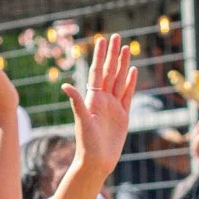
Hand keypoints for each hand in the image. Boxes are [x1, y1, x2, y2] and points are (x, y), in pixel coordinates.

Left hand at [62, 33, 137, 183]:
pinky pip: (128, 95)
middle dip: (113, 54)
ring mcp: (114, 107)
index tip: (101, 40)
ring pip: (120, 80)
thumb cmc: (86, 143)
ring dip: (123, 64)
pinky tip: (133, 71)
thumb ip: (77, 102)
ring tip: (126, 48)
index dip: (99, 56)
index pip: (97, 72)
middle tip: (117, 37)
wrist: (97, 161)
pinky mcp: (123, 115)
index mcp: (93, 98)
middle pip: (109, 72)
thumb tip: (65, 86)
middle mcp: (103, 99)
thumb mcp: (82, 121)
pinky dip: (130, 82)